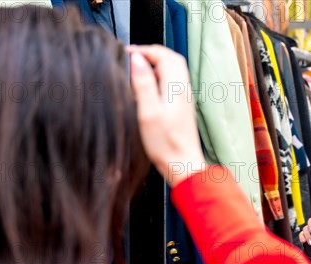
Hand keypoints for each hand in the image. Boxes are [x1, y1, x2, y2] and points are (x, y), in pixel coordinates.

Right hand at [128, 45, 205, 186]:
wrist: (183, 166)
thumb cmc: (166, 145)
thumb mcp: (148, 112)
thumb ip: (143, 84)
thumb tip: (137, 60)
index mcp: (176, 88)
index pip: (164, 55)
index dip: (144, 50)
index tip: (126, 53)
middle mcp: (183, 90)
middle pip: (171, 59)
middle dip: (151, 53)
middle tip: (131, 57)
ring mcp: (184, 99)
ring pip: (173, 71)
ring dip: (155, 65)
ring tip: (136, 70)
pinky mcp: (181, 108)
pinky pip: (172, 84)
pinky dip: (159, 78)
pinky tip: (146, 89)